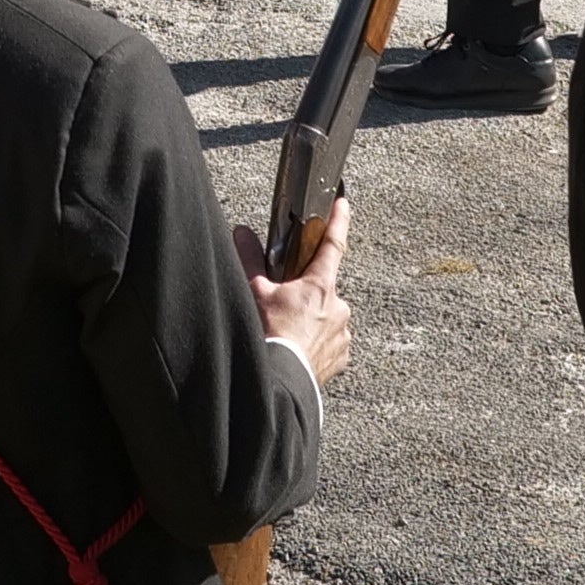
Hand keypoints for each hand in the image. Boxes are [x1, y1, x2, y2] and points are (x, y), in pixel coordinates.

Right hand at [242, 200, 354, 388]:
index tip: (342, 202)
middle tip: (285, 305)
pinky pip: (331, 342)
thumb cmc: (270, 336)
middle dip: (307, 293)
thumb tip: (242, 233)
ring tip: (288, 332)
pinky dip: (316, 342)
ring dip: (312, 320)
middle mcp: (338, 307)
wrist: (279, 381)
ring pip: (328, 317)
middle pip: (324, 289)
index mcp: (320, 286)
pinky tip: (298, 348)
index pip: (333, 243)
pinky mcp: (341, 357)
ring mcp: (342, 334)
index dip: (338, 220)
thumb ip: (250, 259)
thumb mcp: (255, 293)